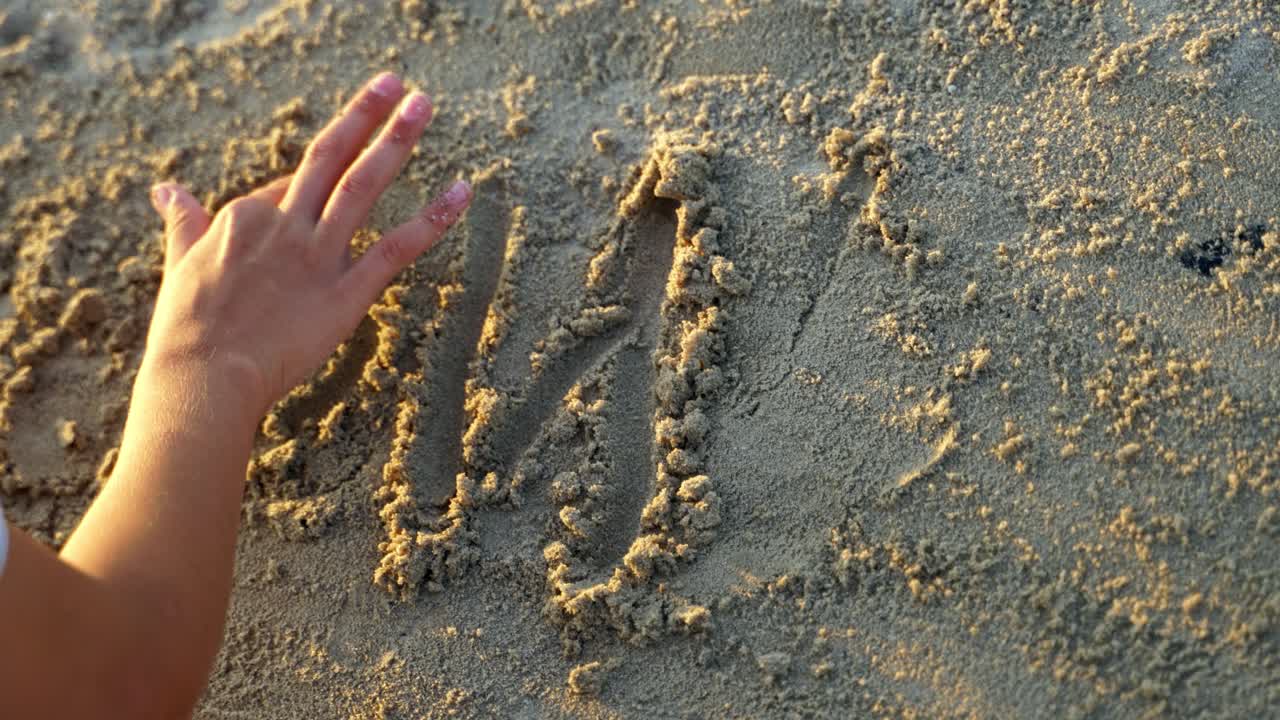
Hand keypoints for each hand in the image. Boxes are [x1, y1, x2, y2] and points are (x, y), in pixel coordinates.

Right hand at [144, 72, 471, 423]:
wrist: (203, 377)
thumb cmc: (187, 328)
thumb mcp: (180, 261)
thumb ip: (183, 222)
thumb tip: (165, 190)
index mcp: (245, 215)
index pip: (290, 184)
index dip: (313, 181)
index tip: (332, 178)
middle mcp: (284, 223)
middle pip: (330, 157)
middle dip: (366, 115)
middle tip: (398, 82)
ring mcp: (317, 255)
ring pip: (363, 185)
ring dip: (396, 141)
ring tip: (425, 105)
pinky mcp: (346, 293)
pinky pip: (397, 247)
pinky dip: (432, 218)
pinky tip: (461, 192)